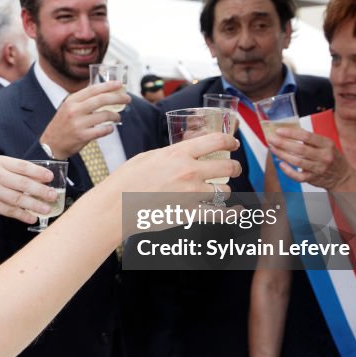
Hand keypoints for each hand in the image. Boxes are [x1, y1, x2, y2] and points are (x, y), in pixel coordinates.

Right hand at [0, 156, 57, 223]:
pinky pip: (10, 211)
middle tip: (53, 195)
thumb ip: (16, 170)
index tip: (50, 177)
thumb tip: (41, 178)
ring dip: (34, 205)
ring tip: (47, 209)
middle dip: (40, 190)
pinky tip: (33, 217)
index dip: (38, 172)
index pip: (22, 166)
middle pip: (22, 184)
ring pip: (18, 200)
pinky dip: (23, 215)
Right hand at [40, 81, 129, 158]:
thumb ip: (83, 100)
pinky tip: (110, 128)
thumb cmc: (63, 124)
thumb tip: (104, 91)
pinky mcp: (82, 136)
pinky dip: (109, 129)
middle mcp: (74, 110)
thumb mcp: (68, 107)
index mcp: (71, 100)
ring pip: (104, 116)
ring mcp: (78, 123)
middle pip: (101, 100)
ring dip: (115, 116)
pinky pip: (102, 130)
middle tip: (127, 98)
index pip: (93, 89)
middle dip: (117, 98)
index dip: (108, 86)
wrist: (51, 143)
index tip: (119, 84)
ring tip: (117, 117)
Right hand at [102, 132, 240, 202]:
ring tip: (218, 191)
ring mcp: (191, 194)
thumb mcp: (149, 156)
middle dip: (235, 167)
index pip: (216, 141)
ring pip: (224, 191)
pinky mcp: (189, 214)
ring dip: (224, 191)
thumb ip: (171, 154)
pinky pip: (219, 214)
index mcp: (179, 154)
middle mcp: (190, 172)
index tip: (234, 144)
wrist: (116, 206)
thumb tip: (183, 153)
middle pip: (227, 167)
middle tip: (234, 168)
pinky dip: (232, 213)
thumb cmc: (126, 180)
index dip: (230, 141)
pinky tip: (239, 211)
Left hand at [266, 126, 351, 189]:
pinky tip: (281, 164)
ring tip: (273, 149)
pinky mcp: (314, 179)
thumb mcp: (327, 145)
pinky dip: (288, 171)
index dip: (291, 133)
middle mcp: (324, 156)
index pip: (307, 136)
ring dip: (282, 155)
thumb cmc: (331, 157)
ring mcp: (319, 168)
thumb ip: (312, 139)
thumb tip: (289, 131)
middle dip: (283, 143)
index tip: (279, 130)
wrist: (343, 177)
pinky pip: (298, 176)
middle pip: (300, 149)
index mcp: (327, 144)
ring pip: (297, 161)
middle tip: (271, 139)